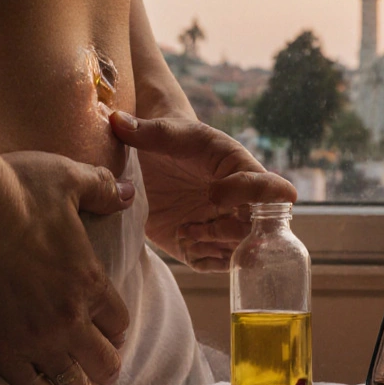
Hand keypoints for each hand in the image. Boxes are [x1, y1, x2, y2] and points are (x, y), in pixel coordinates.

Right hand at [0, 151, 134, 384]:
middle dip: (102, 363)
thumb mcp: (67, 179)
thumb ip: (100, 189)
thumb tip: (126, 191)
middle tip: (89, 362)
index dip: (113, 328)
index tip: (103, 329)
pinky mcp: (0, 352)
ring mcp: (36, 339)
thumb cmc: (15, 189)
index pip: (120, 323)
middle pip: (105, 362)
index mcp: (91, 281)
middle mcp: (71, 317)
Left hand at [109, 111, 297, 271]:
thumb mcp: (161, 133)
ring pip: (242, 249)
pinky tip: (182, 241)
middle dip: (228, 229)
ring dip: (215, 246)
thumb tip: (117, 121)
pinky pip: (218, 264)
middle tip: (195, 223)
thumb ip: (144, 130)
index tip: (216, 193)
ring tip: (185, 231)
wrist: (155, 161)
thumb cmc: (167, 140)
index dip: (252, 194)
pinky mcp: (206, 243)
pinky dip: (204, 259)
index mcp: (239, 167)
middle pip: (258, 226)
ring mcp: (225, 223)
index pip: (266, 185)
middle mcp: (241, 200)